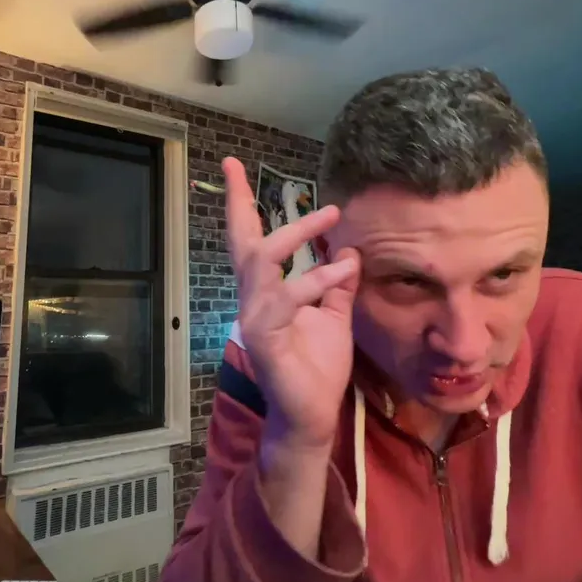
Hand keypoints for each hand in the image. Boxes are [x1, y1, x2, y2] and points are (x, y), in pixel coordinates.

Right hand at [223, 157, 359, 448]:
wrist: (312, 416)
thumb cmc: (317, 368)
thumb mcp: (335, 316)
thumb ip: (338, 285)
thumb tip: (349, 250)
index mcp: (266, 292)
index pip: (251, 240)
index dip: (241, 203)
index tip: (232, 166)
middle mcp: (253, 299)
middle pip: (242, 242)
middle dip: (238, 202)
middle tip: (237, 167)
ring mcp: (255, 317)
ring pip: (263, 262)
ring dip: (297, 235)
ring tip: (331, 215)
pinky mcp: (265, 337)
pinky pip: (287, 298)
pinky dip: (315, 280)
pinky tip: (340, 271)